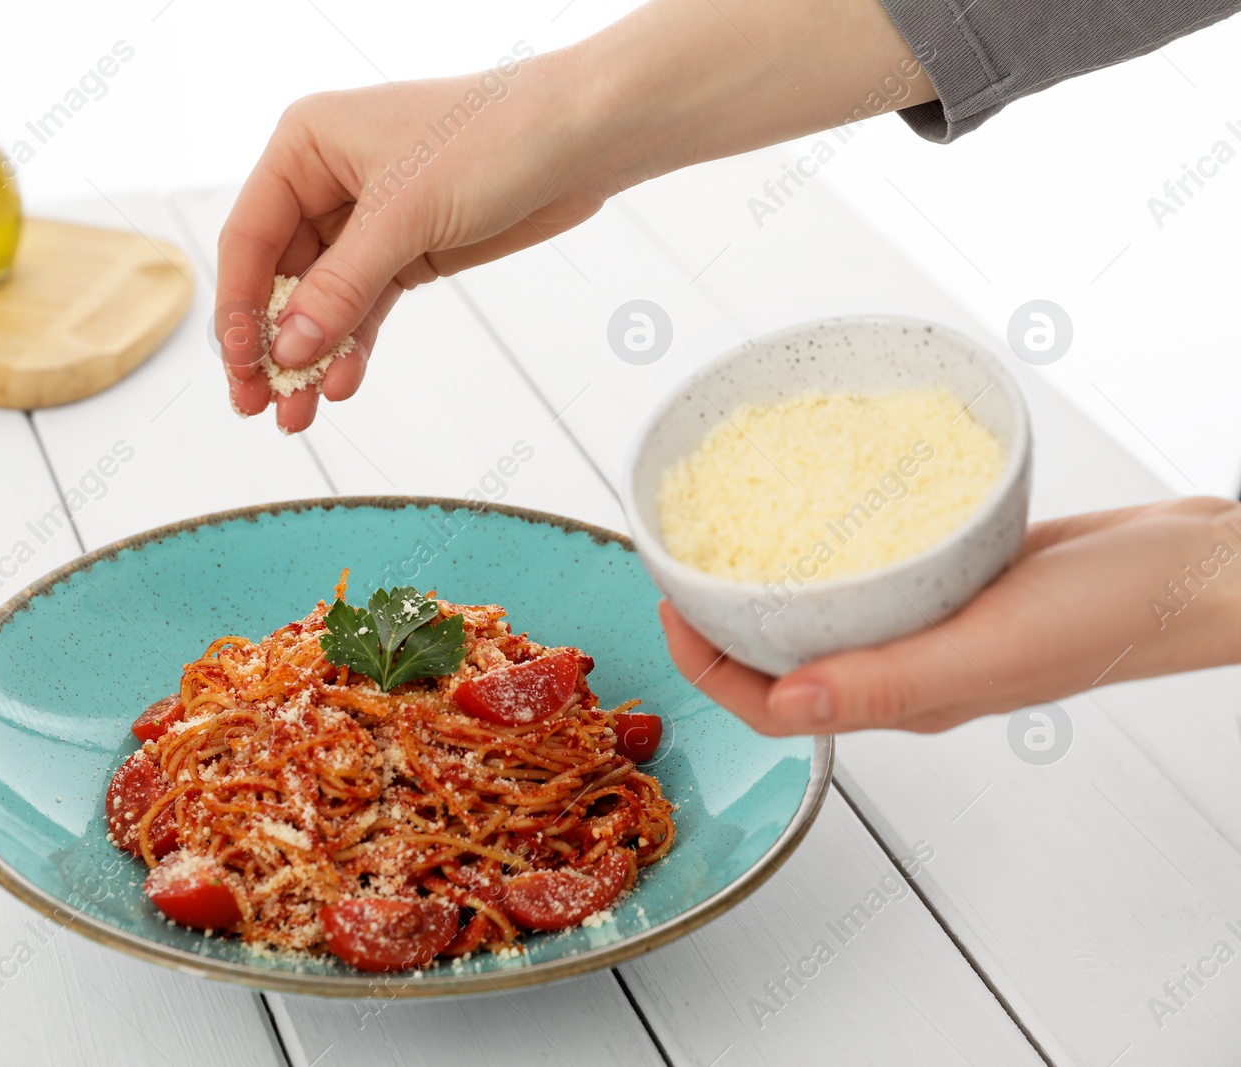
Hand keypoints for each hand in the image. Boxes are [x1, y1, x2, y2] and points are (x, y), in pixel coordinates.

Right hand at [215, 0, 934, 431]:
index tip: (241, 366)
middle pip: (278, 278)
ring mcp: (367, 221)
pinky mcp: (407, 252)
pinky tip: (344, 386)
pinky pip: (365, 309)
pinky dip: (353, 347)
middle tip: (258, 405)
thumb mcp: (405, 214)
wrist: (581, 140)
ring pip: (321, 303)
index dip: (238, 308)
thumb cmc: (493, 140)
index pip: (249, 237)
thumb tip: (287, 349)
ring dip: (310, 359)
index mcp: (306, 146)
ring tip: (297, 417)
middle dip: (271, 345)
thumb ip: (342, 286)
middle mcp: (326, 181)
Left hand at [659, 497, 1240, 734]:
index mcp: (902, 700)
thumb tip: (782, 703)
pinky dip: (830, 551)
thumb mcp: (989, 649)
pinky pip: (873, 575)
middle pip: (783, 661)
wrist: (1194, 573)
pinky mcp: (958, 584)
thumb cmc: (1107, 615)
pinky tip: (818, 509)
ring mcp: (932, 627)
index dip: (703, 666)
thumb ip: (887, 682)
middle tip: (682, 563)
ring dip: (767, 588)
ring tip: (726, 536)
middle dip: (719, 623)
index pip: (771, 703)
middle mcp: (907, 671)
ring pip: (825, 617)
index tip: (665, 605)